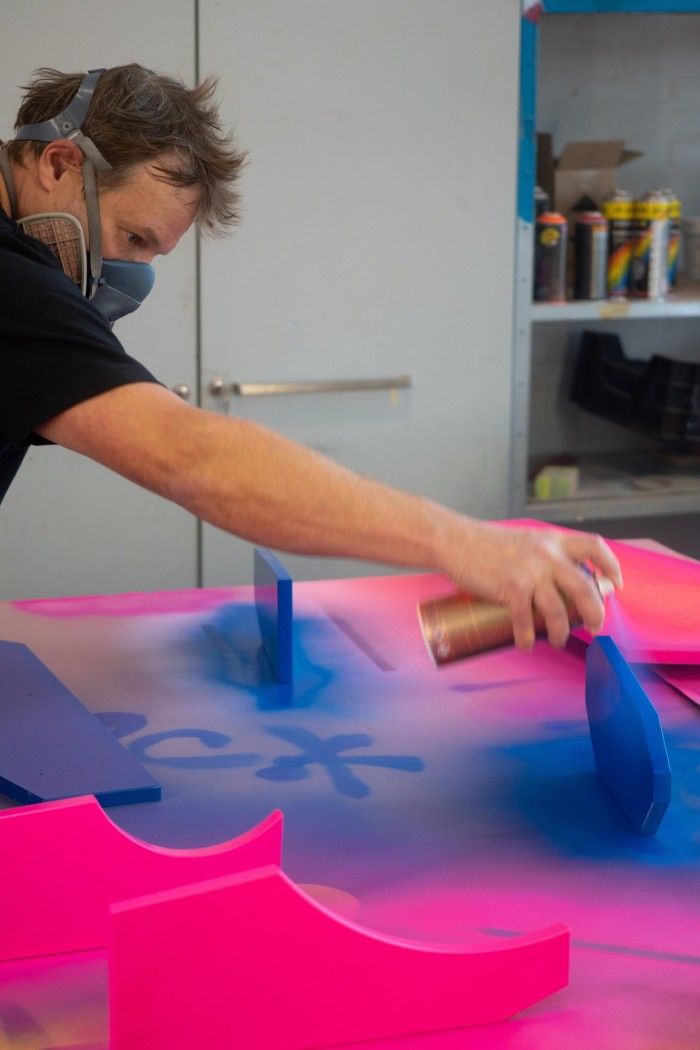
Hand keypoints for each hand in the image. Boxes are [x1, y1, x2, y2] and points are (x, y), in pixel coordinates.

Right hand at [446, 521, 622, 651]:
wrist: (457, 541)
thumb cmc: (487, 544)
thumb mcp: (526, 541)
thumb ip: (544, 556)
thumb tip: (560, 580)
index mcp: (553, 542)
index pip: (594, 547)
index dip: (611, 566)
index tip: (614, 585)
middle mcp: (547, 556)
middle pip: (585, 587)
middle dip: (595, 612)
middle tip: (595, 627)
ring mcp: (531, 573)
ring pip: (559, 610)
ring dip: (561, 632)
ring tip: (558, 641)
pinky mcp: (511, 588)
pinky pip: (526, 620)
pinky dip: (528, 636)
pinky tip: (526, 644)